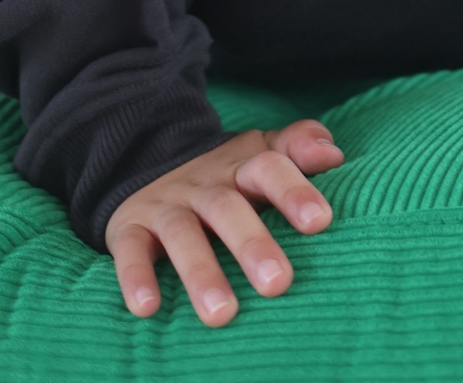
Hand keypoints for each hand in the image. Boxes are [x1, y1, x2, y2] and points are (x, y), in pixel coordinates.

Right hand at [105, 119, 343, 325]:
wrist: (147, 161)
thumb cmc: (225, 176)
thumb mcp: (260, 152)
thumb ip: (297, 147)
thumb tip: (333, 153)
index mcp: (240, 166)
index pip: (270, 168)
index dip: (294, 192)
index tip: (321, 222)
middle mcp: (204, 183)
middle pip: (227, 207)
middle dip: (252, 244)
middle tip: (279, 283)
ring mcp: (165, 204)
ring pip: (182, 233)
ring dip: (201, 272)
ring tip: (222, 314)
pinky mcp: (130, 227)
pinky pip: (130, 250)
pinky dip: (136, 277)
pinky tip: (147, 308)